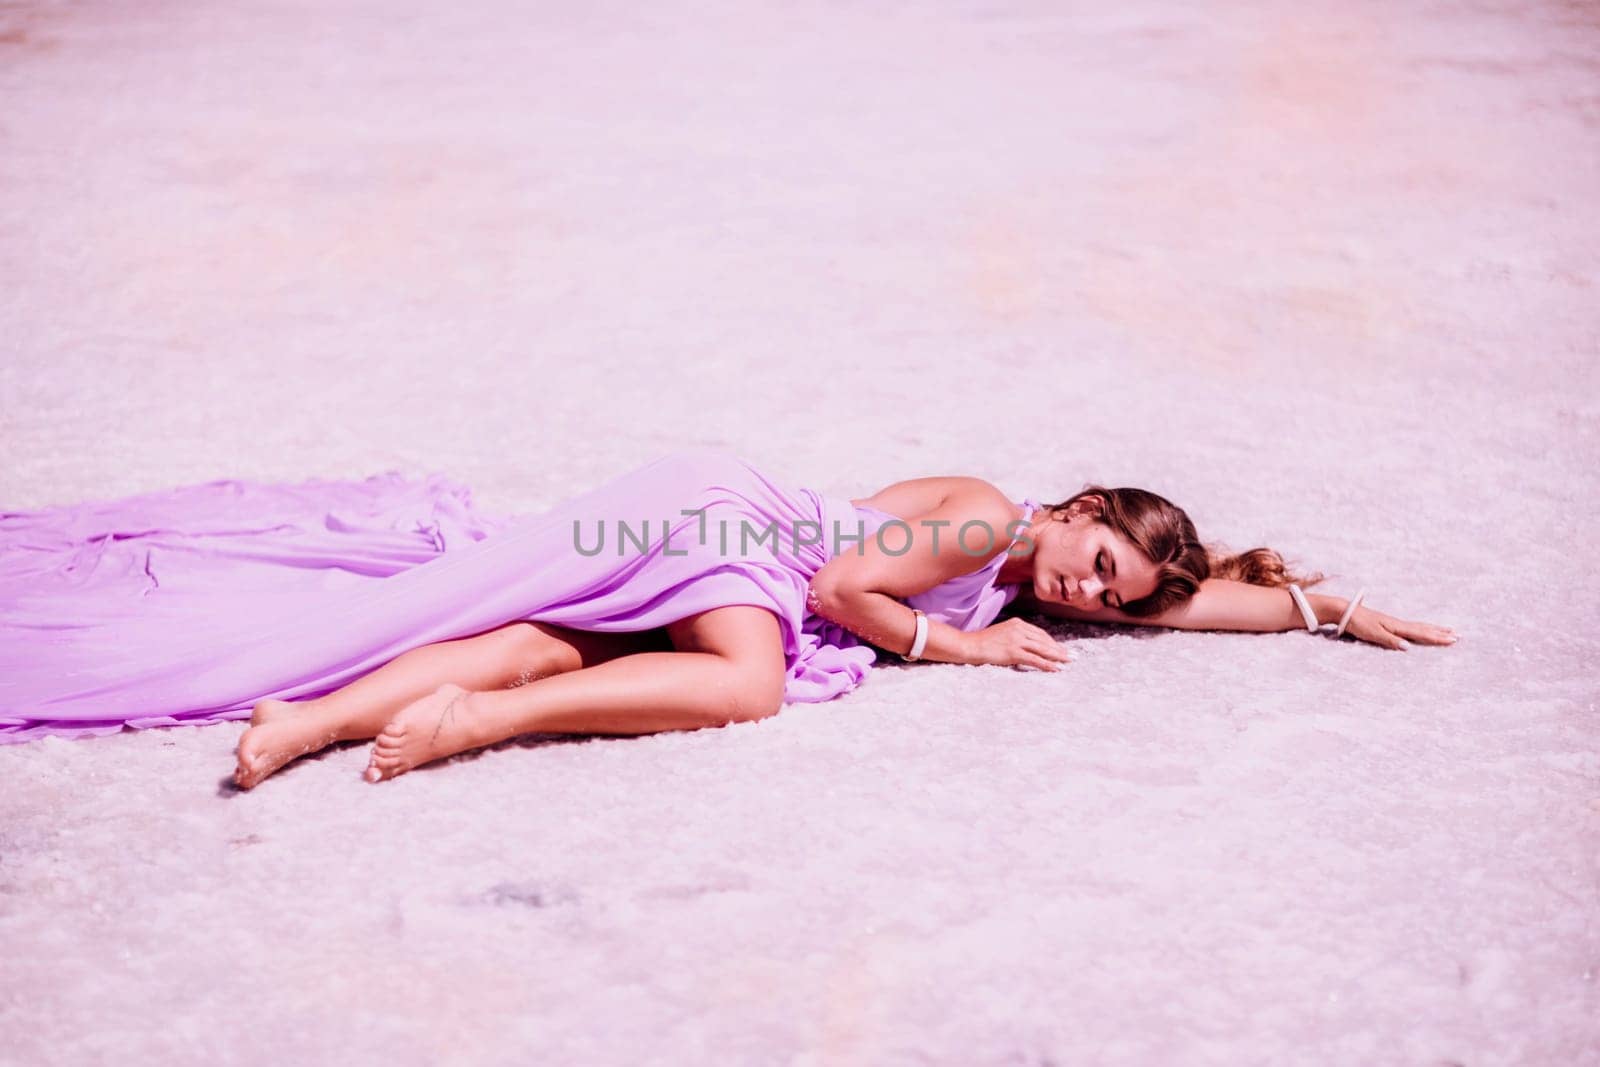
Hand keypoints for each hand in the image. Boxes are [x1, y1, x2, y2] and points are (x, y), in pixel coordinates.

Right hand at [966, 617, 1071, 671]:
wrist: (969, 645)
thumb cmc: (982, 642)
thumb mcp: (1001, 633)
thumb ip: (1015, 636)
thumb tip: (1028, 646)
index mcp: (1017, 623)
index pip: (1040, 634)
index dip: (1052, 643)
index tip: (1062, 650)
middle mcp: (1019, 629)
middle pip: (1044, 640)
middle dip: (1060, 649)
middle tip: (1073, 656)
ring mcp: (1016, 640)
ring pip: (1043, 649)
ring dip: (1058, 657)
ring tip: (1068, 662)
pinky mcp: (1013, 652)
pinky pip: (1035, 659)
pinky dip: (1047, 665)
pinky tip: (1056, 669)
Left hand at [1339, 602, 1455, 650]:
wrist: (1345, 611)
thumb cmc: (1358, 623)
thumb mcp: (1373, 634)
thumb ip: (1390, 641)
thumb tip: (1408, 647)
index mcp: (1396, 626)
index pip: (1421, 633)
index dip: (1437, 638)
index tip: (1453, 640)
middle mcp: (1398, 624)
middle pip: (1424, 628)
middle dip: (1442, 633)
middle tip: (1459, 636)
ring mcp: (1394, 623)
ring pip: (1419, 626)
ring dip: (1434, 629)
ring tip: (1448, 630)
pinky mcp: (1388, 624)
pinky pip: (1411, 627)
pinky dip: (1422, 628)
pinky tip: (1423, 630)